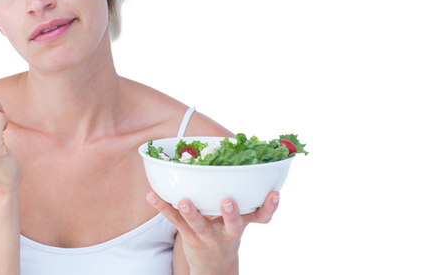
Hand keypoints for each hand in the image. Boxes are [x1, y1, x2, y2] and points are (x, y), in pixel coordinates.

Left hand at [146, 191, 282, 273]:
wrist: (214, 268)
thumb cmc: (228, 233)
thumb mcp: (243, 221)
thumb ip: (249, 200)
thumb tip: (250, 165)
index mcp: (244, 223)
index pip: (262, 215)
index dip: (271, 206)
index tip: (276, 194)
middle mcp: (228, 231)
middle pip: (233, 224)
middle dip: (231, 213)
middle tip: (228, 201)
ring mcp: (209, 236)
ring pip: (200, 225)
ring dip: (192, 213)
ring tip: (184, 202)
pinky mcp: (190, 237)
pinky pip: (176, 222)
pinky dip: (163, 207)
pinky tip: (152, 195)